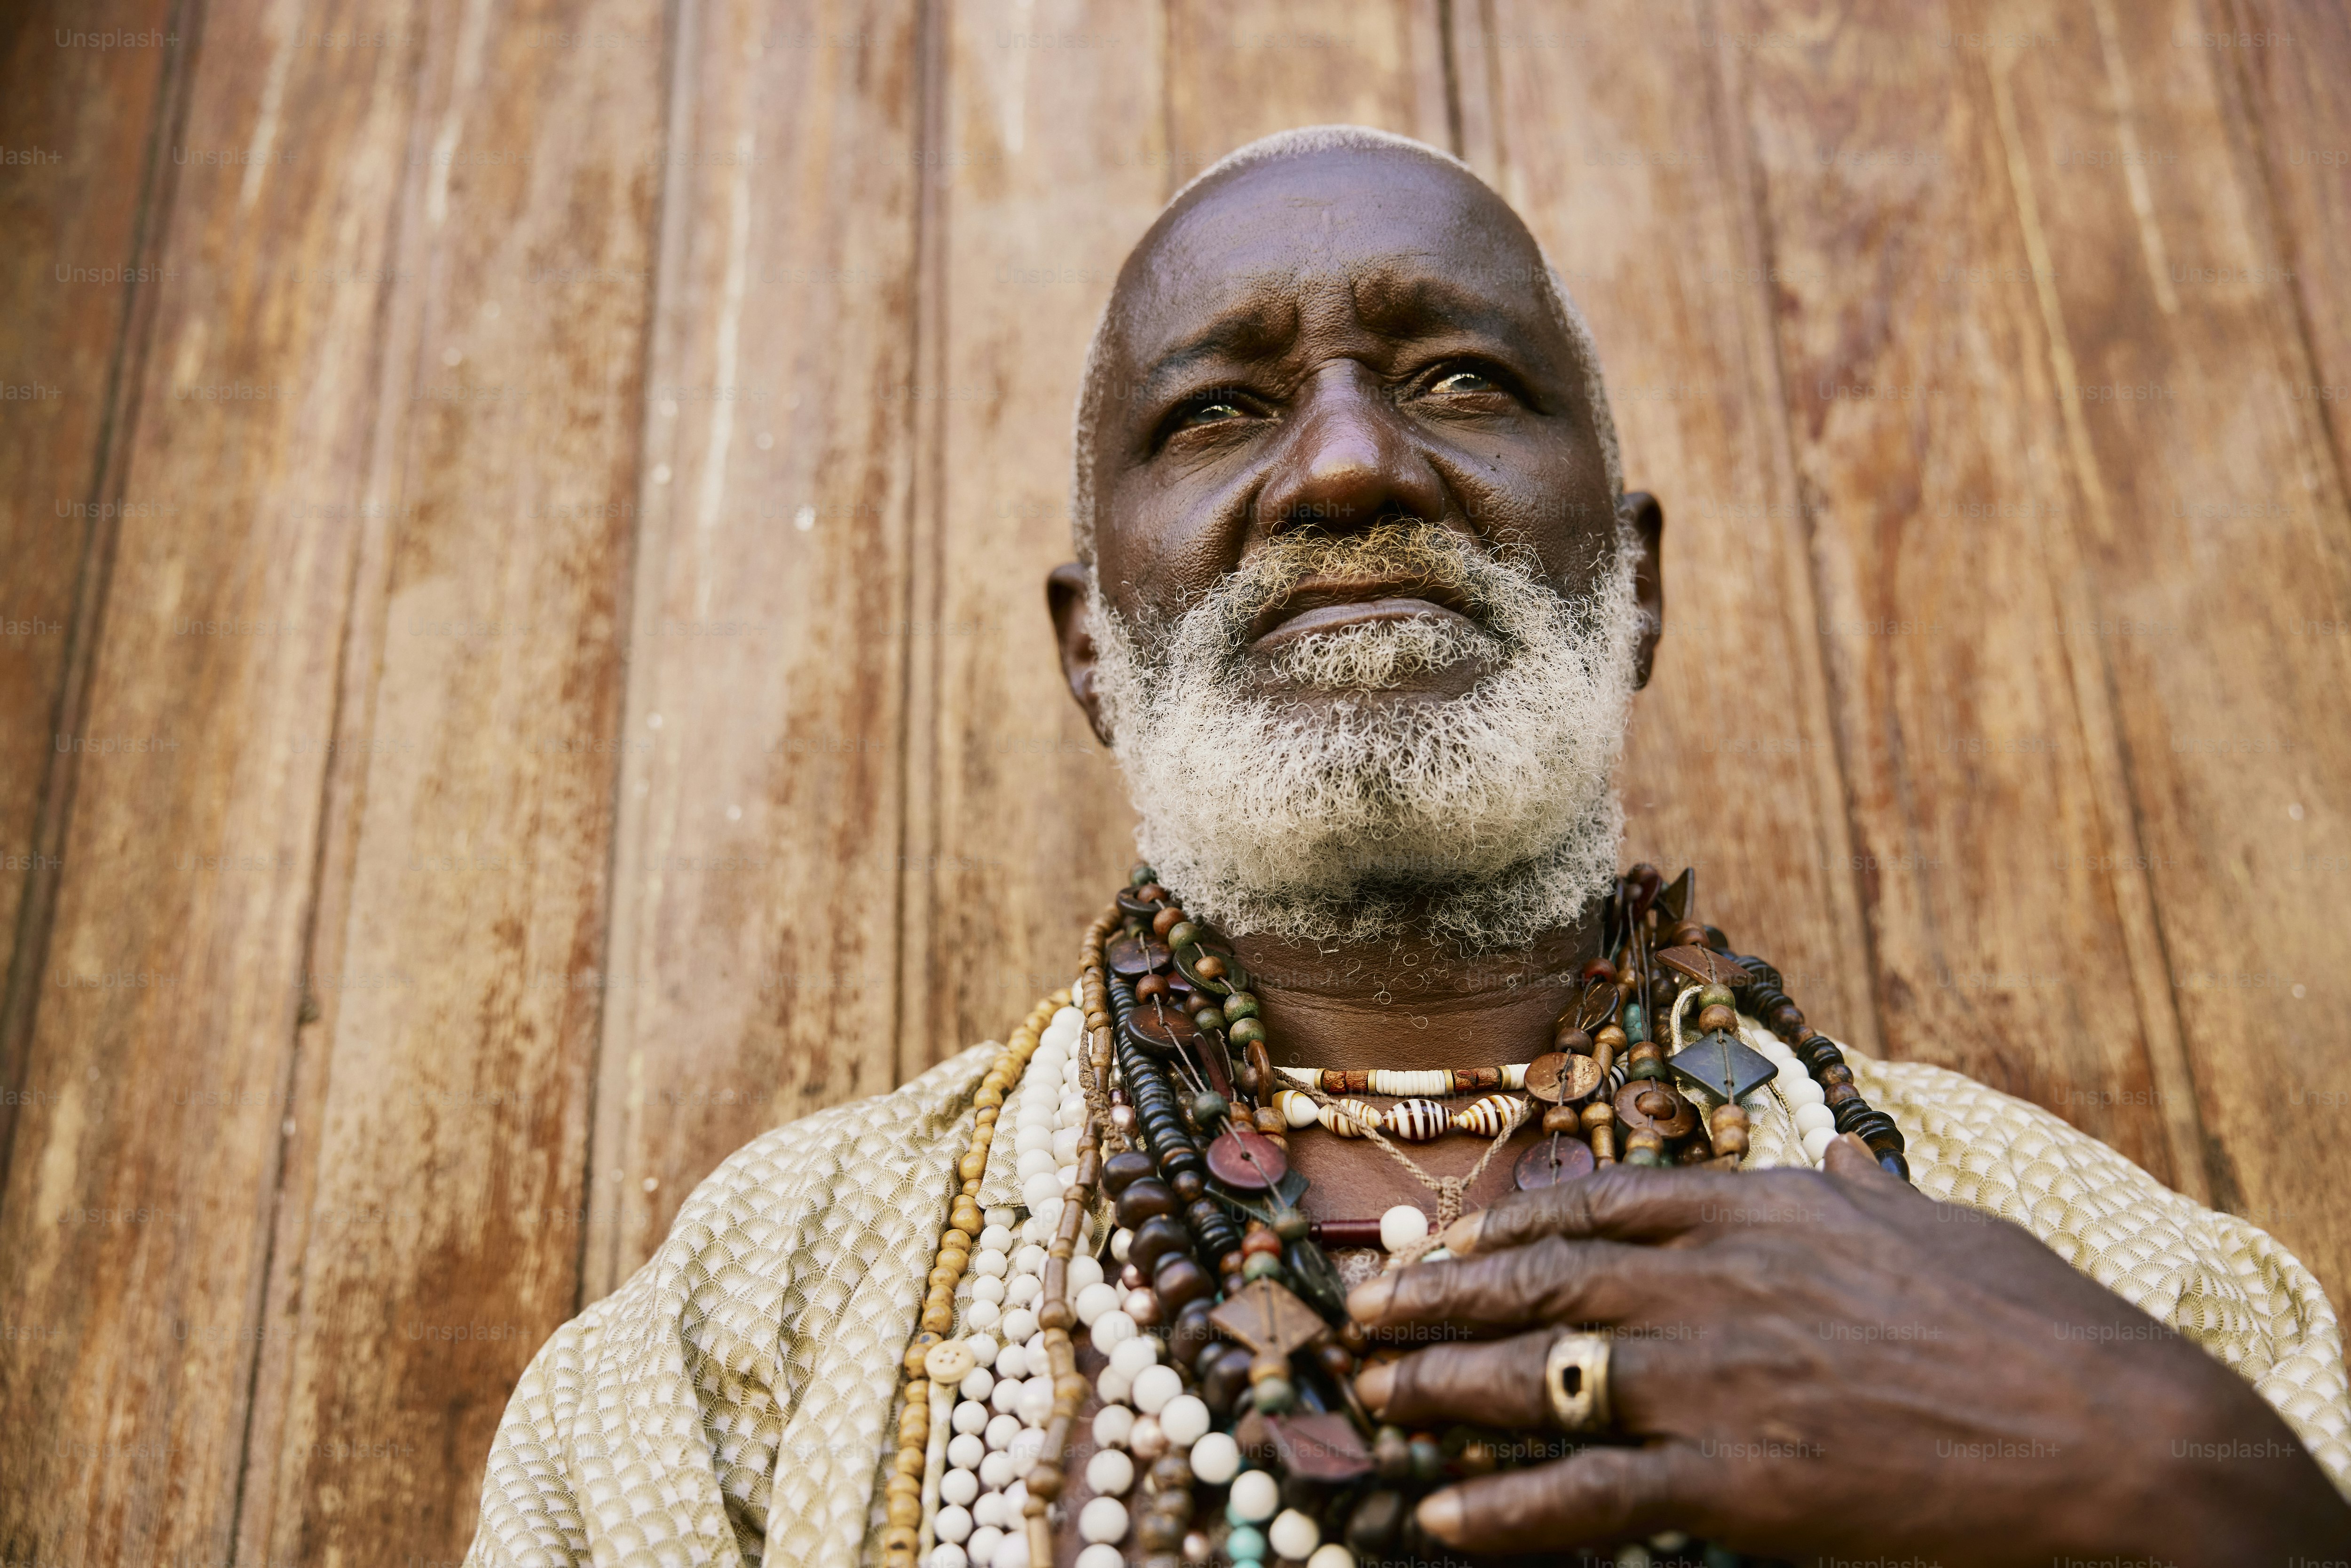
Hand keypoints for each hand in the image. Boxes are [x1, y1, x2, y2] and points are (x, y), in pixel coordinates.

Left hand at [1345, 1134, 2350, 1564]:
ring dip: (1440, 1389)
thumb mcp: (1934, 1226)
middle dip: (1441, 1296)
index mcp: (1762, 1212)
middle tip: (1364, 1311)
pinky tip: (1442, 1520)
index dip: (1509, 1223)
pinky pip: (1587, 1497)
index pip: (1601, 1205)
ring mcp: (1715, 1381)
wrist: (2108, 1436)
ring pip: (1537, 1378)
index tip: (1452, 1238)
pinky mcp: (1733, 1482)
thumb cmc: (2035, 1330)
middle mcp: (1716, 1284)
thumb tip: (1834, 1157)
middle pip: (1541, 1282)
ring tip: (1373, 1396)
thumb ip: (1857, 1194)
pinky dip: (1505, 1511)